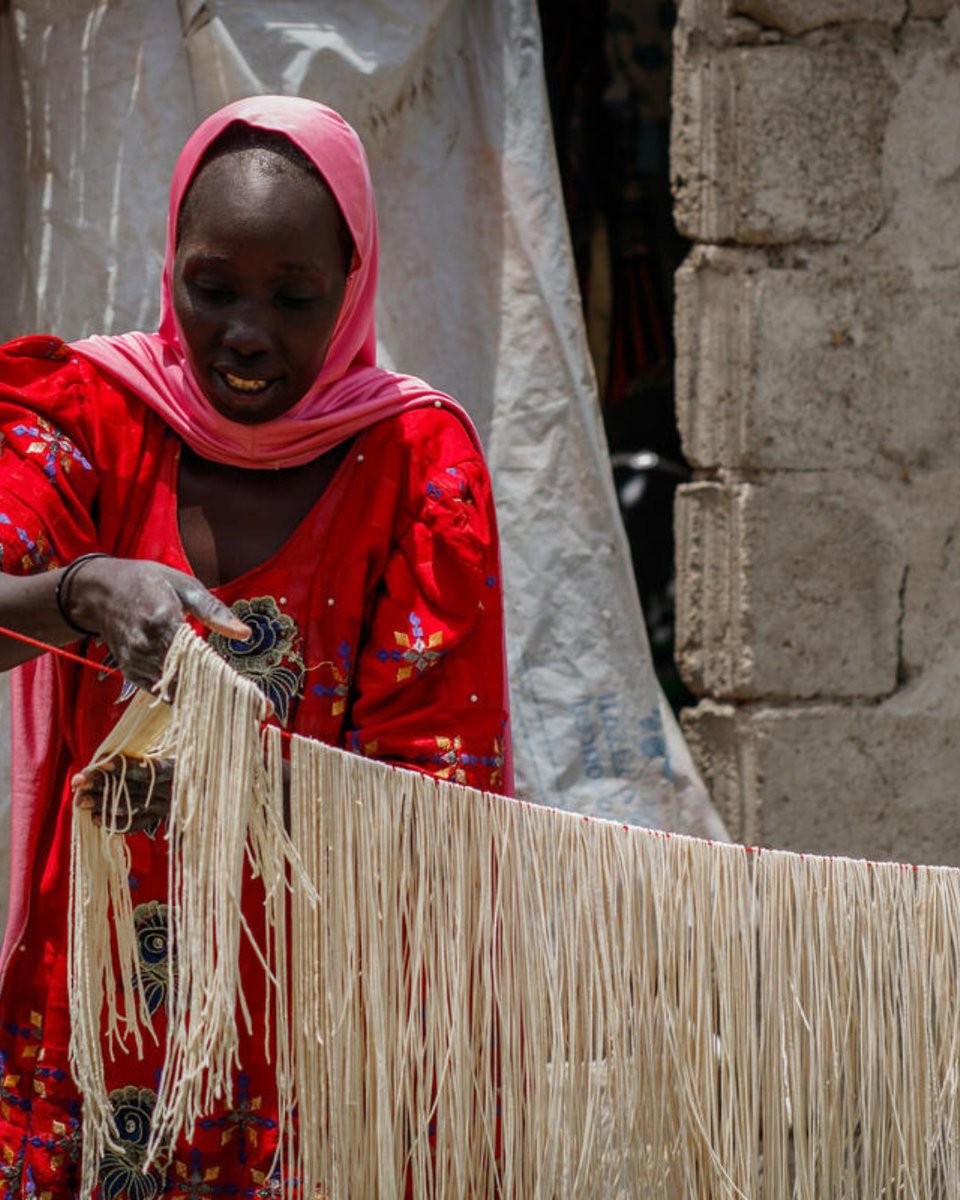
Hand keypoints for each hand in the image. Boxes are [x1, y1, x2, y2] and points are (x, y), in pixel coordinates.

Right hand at [62, 557, 249, 691]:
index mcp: (162, 620)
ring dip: (205, 700)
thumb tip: (244, 633)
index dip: (229, 680)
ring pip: (176, 692)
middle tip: (259, 709)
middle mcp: (147, 646)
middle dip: (224, 696)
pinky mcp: (131, 672)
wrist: (99, 591)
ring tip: (238, 709)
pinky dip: (184, 697)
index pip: (201, 660)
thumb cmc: (146, 582)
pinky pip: (162, 693)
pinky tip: (207, 700)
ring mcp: (136, 662)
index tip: (258, 701)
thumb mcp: (183, 586)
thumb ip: (214, 610)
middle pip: (190, 681)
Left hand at [72, 756, 173, 832]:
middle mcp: (169, 790)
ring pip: (131, 807)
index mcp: (173, 770)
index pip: (148, 768)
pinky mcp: (155, 820)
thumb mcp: (155, 756)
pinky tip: (95, 818)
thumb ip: (133, 758)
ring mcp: (162, 808)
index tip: (100, 762)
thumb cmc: (161, 765)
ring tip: (80, 800)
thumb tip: (99, 762)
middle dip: (103, 783)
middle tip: (79, 782)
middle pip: (134, 788)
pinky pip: (134, 825)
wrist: (186, 788)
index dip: (123, 765)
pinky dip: (114, 822)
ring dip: (102, 803)